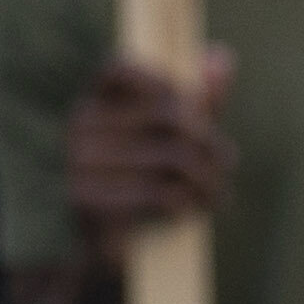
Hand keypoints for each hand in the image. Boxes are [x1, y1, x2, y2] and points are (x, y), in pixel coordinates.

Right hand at [60, 49, 232, 263]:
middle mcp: (77, 128)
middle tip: (226, 162)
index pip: (120, 68)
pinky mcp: (89, 204)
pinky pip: (162, 193)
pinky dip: (191, 202)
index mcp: (90, 103)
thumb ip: (196, 98)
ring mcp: (78, 165)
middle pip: (169, 116)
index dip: (167, 84)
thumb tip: (221, 54)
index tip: (197, 115)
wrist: (99, 249)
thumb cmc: (142, 183)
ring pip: (174, 158)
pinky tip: (197, 209)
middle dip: (210, 142)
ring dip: (209, 180)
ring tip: (217, 194)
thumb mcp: (171, 138)